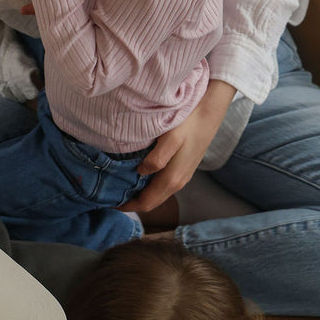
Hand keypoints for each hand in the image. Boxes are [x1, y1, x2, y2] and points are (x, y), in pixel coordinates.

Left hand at [120, 79, 235, 210]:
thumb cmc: (188, 123)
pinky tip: (138, 175)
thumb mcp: (171, 138)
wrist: (210, 113)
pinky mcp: (184, 169)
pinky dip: (148, 186)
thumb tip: (140, 172)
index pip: (146, 203)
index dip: (128, 207)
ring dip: (140, 194)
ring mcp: (182, 177)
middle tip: (111, 195)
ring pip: (157, 195)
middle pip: (151, 202)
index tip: (109, 202)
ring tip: (121, 186)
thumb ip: (157, 158)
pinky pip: (163, 186)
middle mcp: (178, 183)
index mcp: (172, 179)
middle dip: (132, 203)